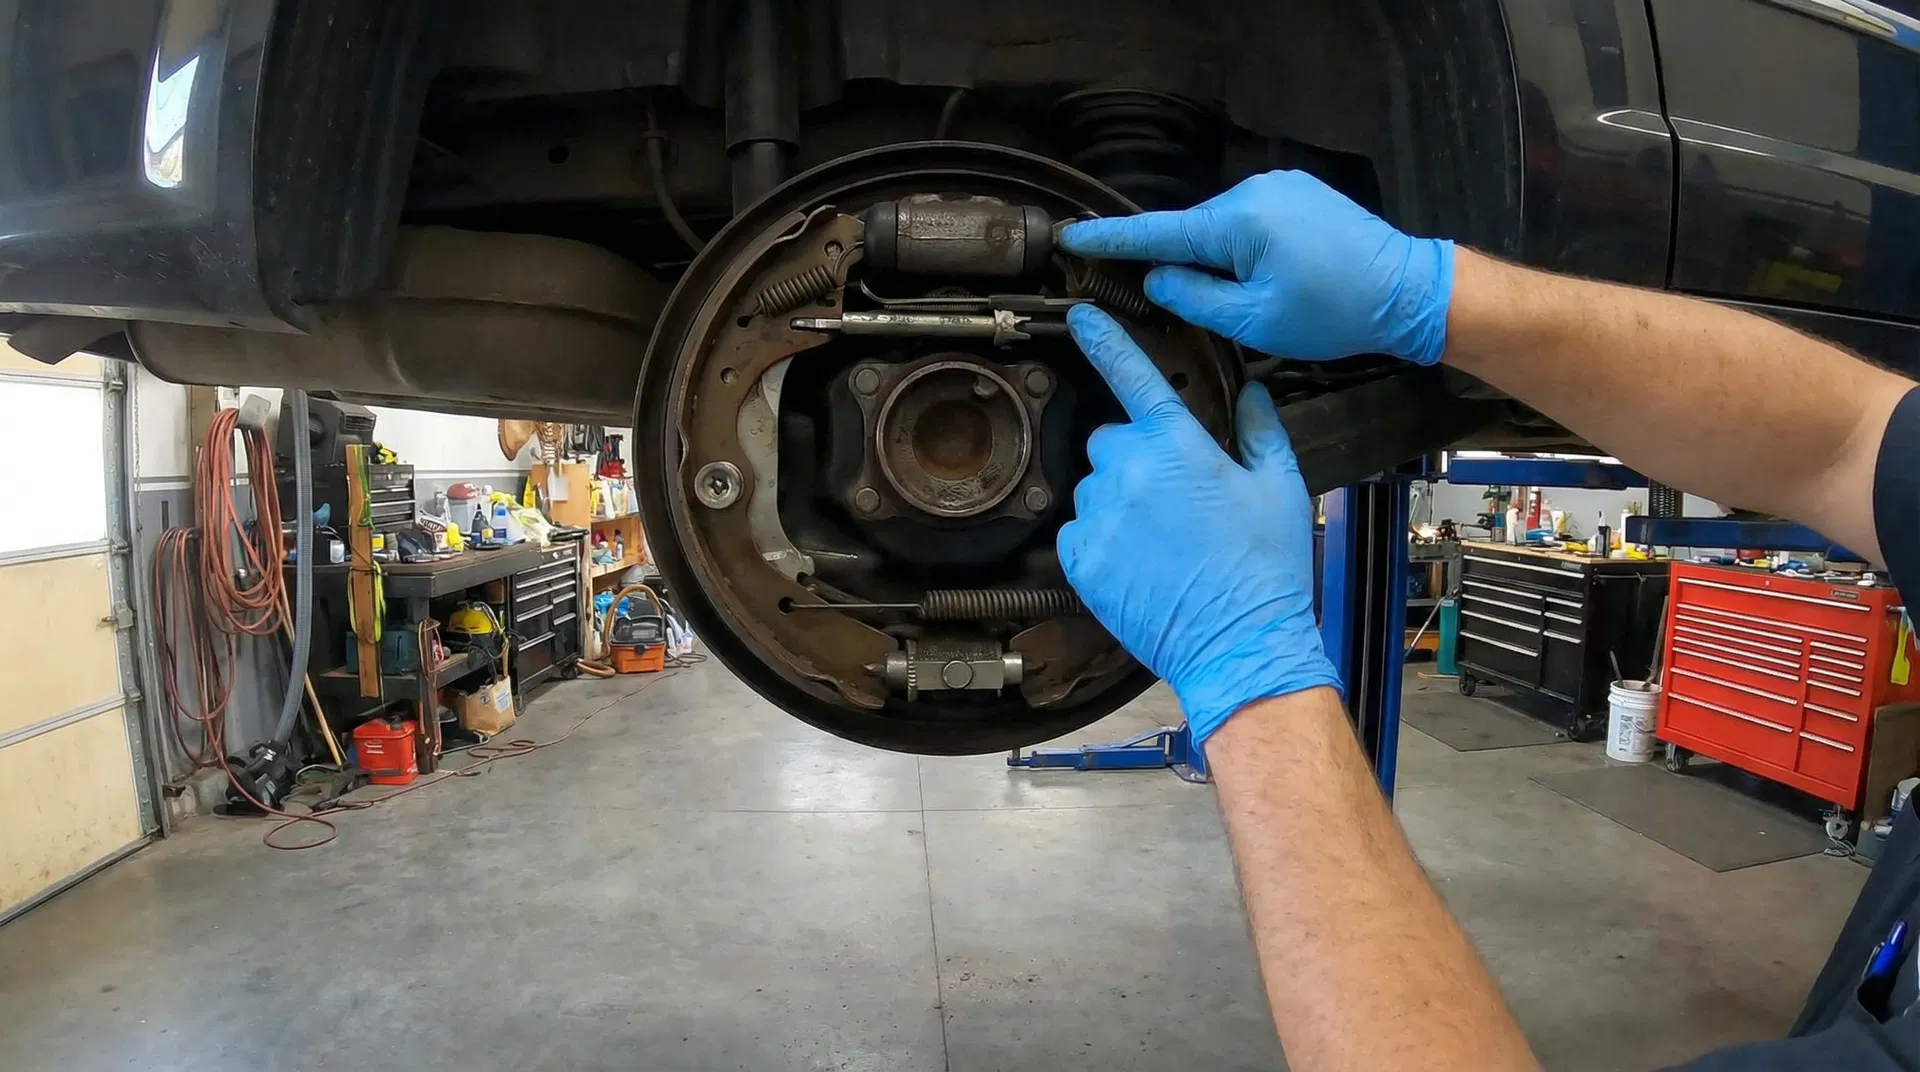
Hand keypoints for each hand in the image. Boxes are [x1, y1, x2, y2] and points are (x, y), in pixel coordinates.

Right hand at [1059, 170, 1454, 364]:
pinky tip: (1263, 278)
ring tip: (1244, 300)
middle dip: (1180, 263)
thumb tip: (1156, 280)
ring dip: (1217, 260)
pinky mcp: (1298, 192)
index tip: (1071, 237)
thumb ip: (1195, 298)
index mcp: (1239, 221)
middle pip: (1192, 230)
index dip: (1110, 239)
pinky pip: (1249, 220)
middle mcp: (1254, 191)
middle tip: (1176, 306)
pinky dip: (1241, 248)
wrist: (1408, 291)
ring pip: (1222, 228)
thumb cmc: (1333, 312)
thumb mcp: (1254, 320)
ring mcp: (1279, 186)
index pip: (1158, 231)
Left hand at [1059, 305, 1341, 744]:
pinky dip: (1101, 540)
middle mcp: (1128, 472)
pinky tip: (1141, 564)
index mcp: (1178, 446)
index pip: (1132, 375)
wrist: (1240, 645)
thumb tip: (1253, 394)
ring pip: (1094, 487)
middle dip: (1137, 457)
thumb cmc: (1267, 570)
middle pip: (1111, 441)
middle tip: (1175, 498)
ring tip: (1163, 542)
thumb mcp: (1281, 489)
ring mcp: (1098, 516)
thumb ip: (1261, 432)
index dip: (1105, 339)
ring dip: (1119, 501)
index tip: (1080, 317)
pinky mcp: (1079, 558)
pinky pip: (1078, 530)